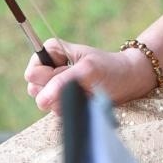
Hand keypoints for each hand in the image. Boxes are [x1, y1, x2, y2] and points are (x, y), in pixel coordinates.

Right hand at [24, 37, 156, 114]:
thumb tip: (40, 100)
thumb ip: (61, 82)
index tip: (66, 75)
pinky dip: (70, 108)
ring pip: (44, 102)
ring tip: (84, 91)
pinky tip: (84, 100)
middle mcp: (51, 68)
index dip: (46, 78)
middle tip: (78, 84)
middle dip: (55, 91)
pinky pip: (56, 111)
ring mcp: (56, 85)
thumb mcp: (87, 71)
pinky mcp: (64, 100)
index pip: (32, 70)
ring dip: (64, 101)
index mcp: (52, 51)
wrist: (129, 81)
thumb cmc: (110, 69)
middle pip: (34, 88)